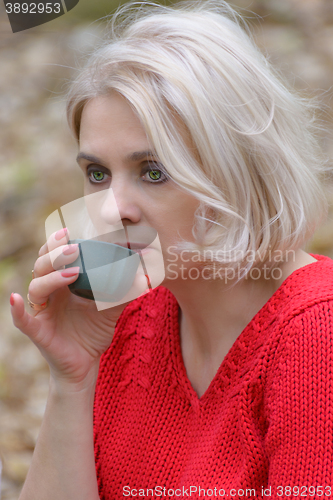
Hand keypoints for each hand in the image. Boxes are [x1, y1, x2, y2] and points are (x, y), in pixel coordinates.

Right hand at [10, 228, 127, 388]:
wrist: (86, 364)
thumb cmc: (94, 332)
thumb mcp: (113, 309)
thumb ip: (126, 291)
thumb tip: (146, 275)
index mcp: (63, 283)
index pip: (54, 257)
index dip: (57, 243)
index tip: (70, 232)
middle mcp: (49, 293)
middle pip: (42, 266)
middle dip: (55, 255)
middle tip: (74, 249)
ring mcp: (42, 311)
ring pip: (36, 288)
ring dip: (50, 277)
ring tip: (72, 273)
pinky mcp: (38, 330)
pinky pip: (22, 320)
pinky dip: (16, 309)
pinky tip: (14, 298)